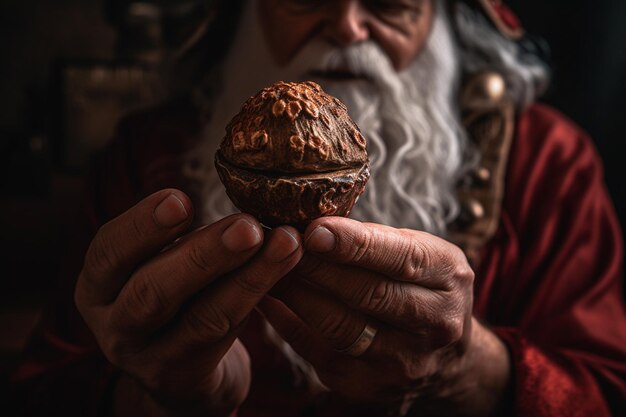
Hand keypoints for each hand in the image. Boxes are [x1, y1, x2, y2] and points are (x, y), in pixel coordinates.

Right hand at [74, 189, 302, 415]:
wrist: (178, 369)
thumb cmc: (172, 298)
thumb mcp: (157, 266)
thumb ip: (174, 236)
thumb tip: (238, 188)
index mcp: (99, 286)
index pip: (107, 253)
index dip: (141, 227)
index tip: (180, 199)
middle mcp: (114, 326)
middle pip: (152, 292)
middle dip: (203, 255)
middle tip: (248, 226)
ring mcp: (148, 358)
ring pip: (199, 318)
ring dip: (247, 277)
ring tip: (285, 243)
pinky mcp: (185, 377)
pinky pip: (226, 337)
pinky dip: (256, 298)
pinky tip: (284, 267)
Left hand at [260, 217, 510, 415]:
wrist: (447, 358)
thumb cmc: (421, 287)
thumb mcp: (417, 252)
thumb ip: (373, 238)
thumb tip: (313, 223)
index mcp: (447, 276)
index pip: (401, 258)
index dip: (355, 245)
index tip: (314, 230)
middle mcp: (434, 324)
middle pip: (369, 294)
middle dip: (318, 267)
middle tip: (279, 244)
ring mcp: (403, 361)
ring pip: (341, 327)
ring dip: (298, 295)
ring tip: (268, 268)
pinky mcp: (369, 385)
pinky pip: (319, 352)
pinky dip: (288, 323)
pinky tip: (269, 298)